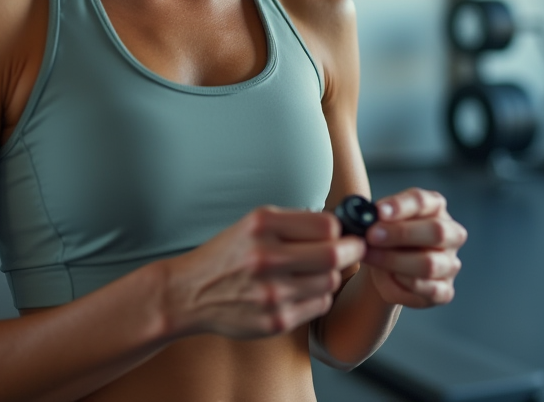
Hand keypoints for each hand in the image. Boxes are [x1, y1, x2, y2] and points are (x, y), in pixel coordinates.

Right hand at [161, 206, 364, 339]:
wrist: (189, 293)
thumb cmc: (228, 254)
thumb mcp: (253, 224)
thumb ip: (294, 222)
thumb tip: (342, 226)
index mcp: (263, 226)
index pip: (326, 225)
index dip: (341, 229)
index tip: (343, 232)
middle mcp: (266, 258)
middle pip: (334, 256)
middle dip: (352, 251)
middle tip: (353, 249)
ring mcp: (271, 293)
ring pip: (330, 282)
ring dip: (331, 275)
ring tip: (316, 270)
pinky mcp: (275, 321)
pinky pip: (319, 305)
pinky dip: (318, 296)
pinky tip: (301, 290)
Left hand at [362, 188, 465, 307]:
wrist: (386, 267)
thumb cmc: (385, 237)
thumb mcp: (380, 222)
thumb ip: (376, 218)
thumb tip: (363, 218)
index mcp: (436, 207)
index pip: (423, 201)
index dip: (400, 206)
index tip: (378, 212)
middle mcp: (451, 233)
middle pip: (436, 231)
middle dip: (400, 234)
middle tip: (371, 236)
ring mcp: (451, 263)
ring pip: (429, 264)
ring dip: (394, 261)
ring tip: (369, 257)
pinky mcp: (445, 290)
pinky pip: (429, 290)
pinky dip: (404, 285)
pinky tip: (387, 277)